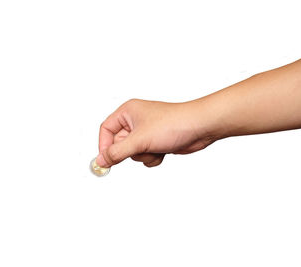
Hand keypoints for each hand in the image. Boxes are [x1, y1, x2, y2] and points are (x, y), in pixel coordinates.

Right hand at [96, 99, 217, 167]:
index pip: (106, 129)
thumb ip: (117, 152)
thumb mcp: (139, 140)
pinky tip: (163, 151)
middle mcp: (135, 121)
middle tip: (140, 150)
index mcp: (128, 112)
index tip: (106, 160)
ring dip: (143, 155)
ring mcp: (146, 132)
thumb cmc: (172, 124)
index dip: (104, 145)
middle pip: (119, 144)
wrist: (200, 127)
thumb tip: (101, 161)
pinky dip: (152, 157)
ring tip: (155, 147)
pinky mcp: (156, 142)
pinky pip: (145, 156)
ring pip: (133, 153)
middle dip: (130, 152)